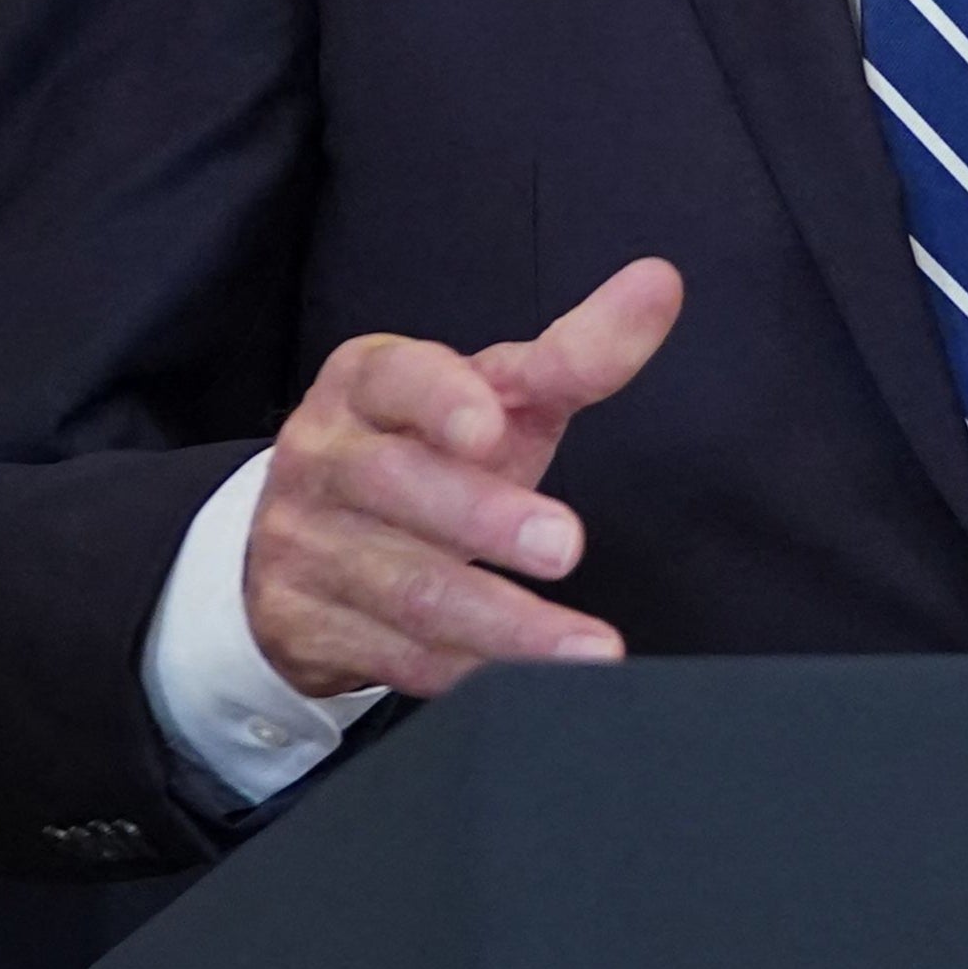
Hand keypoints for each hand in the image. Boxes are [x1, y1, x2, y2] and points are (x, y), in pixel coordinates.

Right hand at [245, 257, 683, 699]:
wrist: (308, 536)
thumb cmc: (427, 449)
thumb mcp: (494, 395)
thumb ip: (576, 352)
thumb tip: (661, 284)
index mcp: (367, 383)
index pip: (396, 378)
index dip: (440, 400)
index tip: (491, 427)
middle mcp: (324, 458)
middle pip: (397, 486)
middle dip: (485, 520)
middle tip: (567, 545)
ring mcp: (306, 546)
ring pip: (404, 588)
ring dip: (501, 623)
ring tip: (585, 649)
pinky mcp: (306, 626)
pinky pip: (394, 656)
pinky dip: (465, 672)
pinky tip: (524, 684)